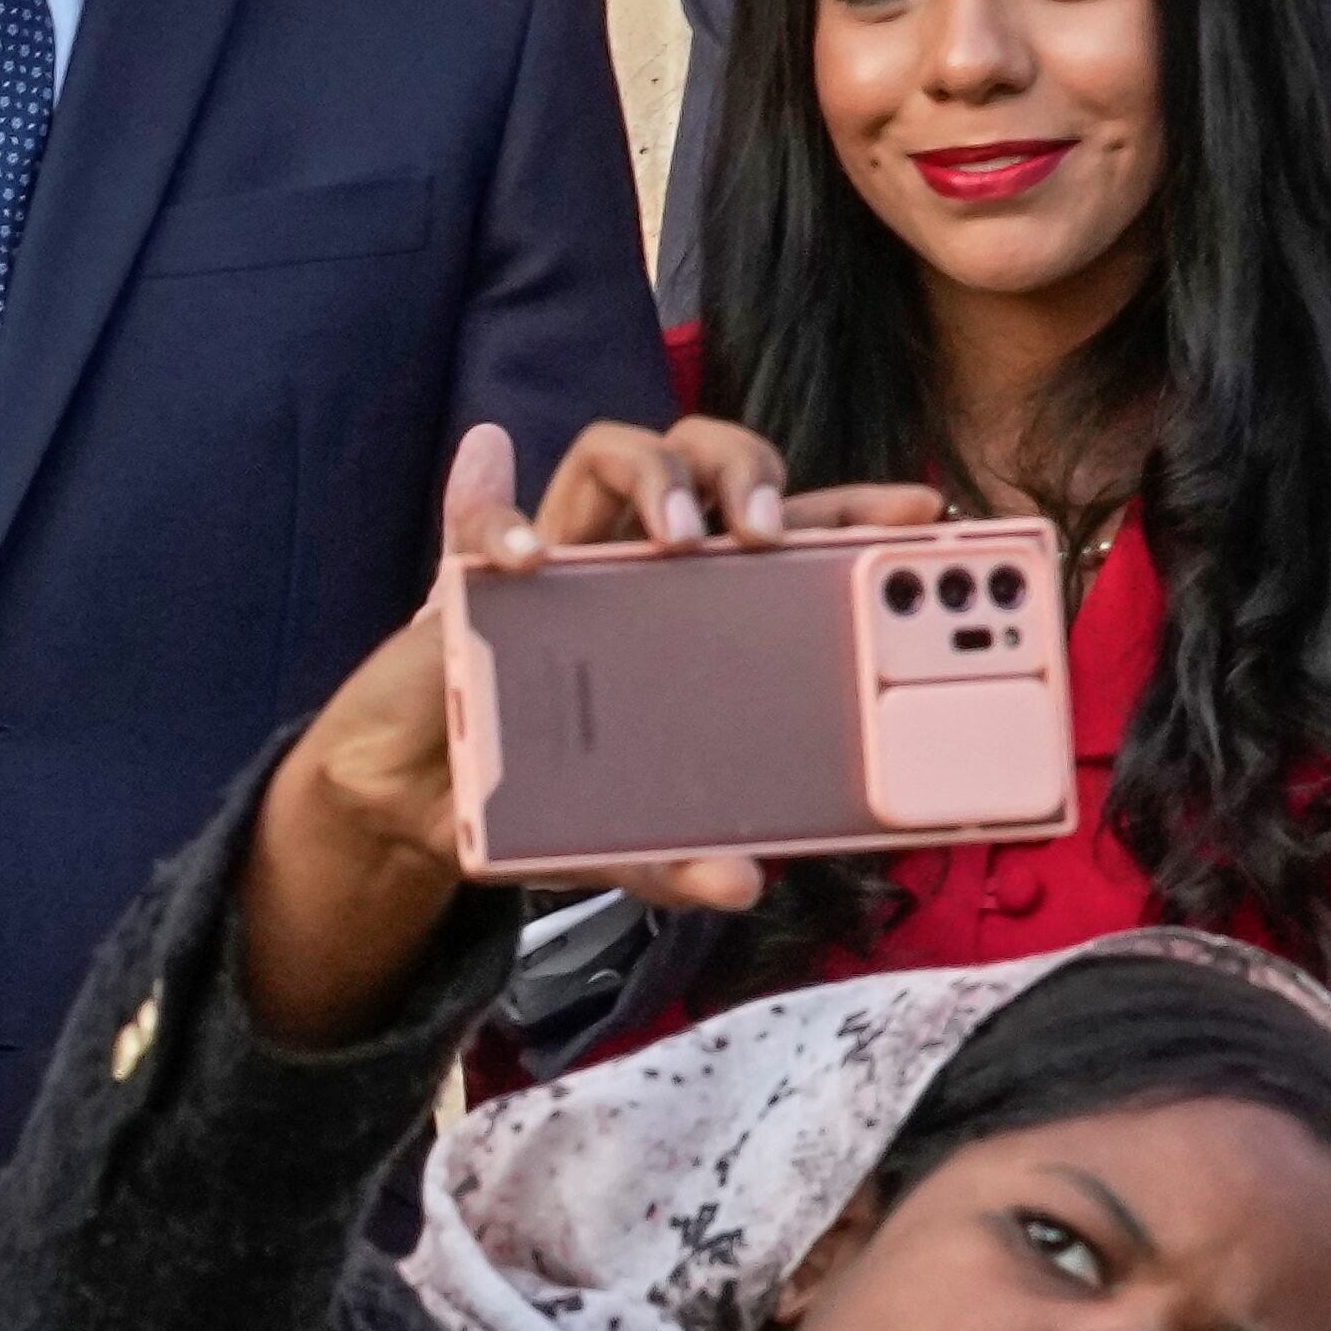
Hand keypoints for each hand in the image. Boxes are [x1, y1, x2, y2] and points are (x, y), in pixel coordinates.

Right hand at [239, 418, 940, 1049]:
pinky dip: (497, 517)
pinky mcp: (470, 570)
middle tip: (767, 536)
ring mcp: (555, 552)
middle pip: (710, 458)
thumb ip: (675, 857)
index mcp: (691, 611)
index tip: (920, 511)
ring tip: (675, 532)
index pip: (786, 534)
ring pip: (616, 448)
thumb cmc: (530, 792)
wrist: (410, 798)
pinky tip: (525, 557)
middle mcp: (630, 561)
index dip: (852, 510)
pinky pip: (480, 519)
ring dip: (655, 473)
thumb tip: (741, 883)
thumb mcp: (618, 840)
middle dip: (753, 472)